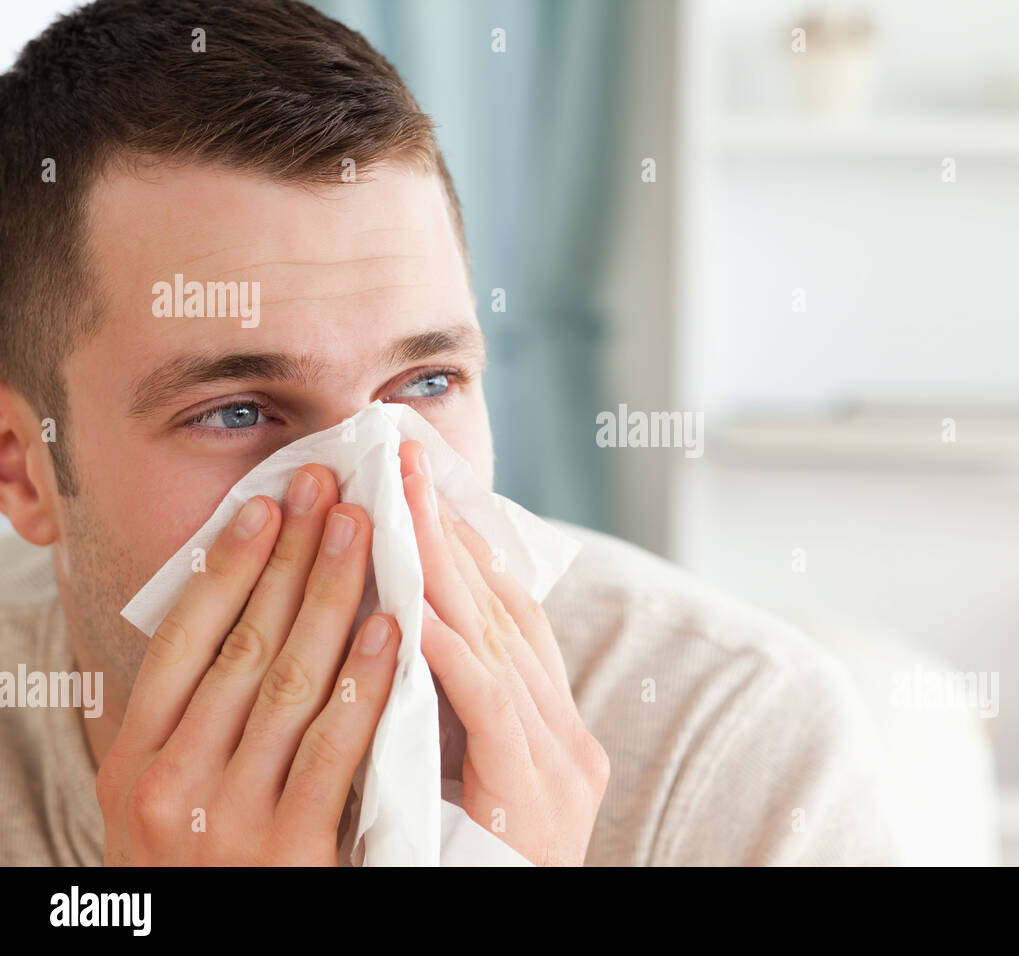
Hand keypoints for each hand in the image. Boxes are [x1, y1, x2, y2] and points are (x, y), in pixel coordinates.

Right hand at [97, 465, 399, 864]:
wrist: (224, 951)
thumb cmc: (208, 863)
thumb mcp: (172, 790)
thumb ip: (199, 713)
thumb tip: (242, 601)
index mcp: (136, 760)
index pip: (183, 641)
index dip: (229, 566)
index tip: (269, 503)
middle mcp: (171, 786)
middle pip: (243, 647)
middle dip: (293, 560)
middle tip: (333, 490)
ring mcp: (230, 822)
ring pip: (291, 686)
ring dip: (334, 598)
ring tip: (368, 531)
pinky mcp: (294, 854)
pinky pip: (338, 750)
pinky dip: (367, 680)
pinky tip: (395, 624)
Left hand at [398, 440, 609, 865]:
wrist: (507, 924)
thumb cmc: (468, 871)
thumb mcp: (468, 781)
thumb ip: (448, 717)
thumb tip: (394, 642)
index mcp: (552, 730)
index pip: (511, 618)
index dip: (467, 551)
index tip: (423, 492)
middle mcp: (568, 735)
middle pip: (504, 613)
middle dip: (453, 533)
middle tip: (409, 462)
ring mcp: (561, 762)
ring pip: (497, 644)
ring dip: (445, 569)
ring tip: (404, 504)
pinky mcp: (537, 792)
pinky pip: (489, 707)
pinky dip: (451, 652)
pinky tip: (415, 606)